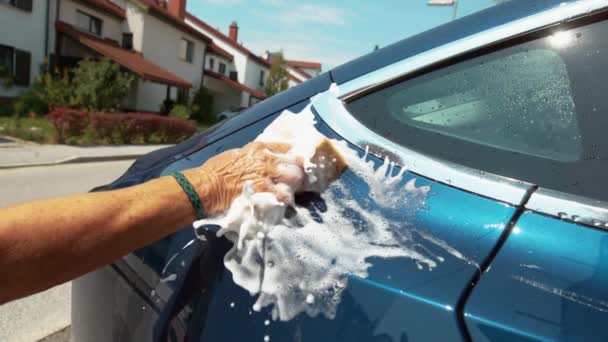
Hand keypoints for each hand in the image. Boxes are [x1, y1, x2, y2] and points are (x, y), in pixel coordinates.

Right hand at [184, 142, 304, 214]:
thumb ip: (253, 156)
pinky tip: (285, 203)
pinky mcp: (265, 193)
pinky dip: (287, 199)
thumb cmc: (216, 171)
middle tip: (297, 180)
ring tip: (291, 192)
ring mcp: (267, 176)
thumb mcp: (236, 155)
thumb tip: (264, 160)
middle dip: (298, 172)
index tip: (299, 160)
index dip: (295, 154)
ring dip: (295, 186)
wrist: (206, 186)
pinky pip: (285, 195)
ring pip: (294, 179)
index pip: (285, 147)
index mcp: (258, 149)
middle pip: (295, 163)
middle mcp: (266, 160)